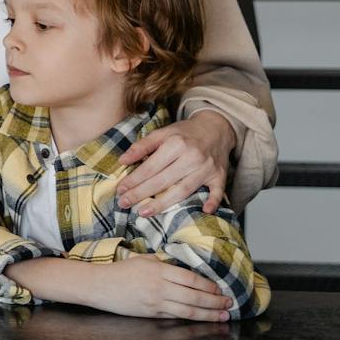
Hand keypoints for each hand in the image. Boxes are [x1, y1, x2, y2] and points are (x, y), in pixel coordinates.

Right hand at [81, 253, 234, 320]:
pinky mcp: (151, 313)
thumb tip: (181, 270)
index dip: (208, 285)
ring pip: (189, 309)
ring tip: (223, 315)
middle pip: (194, 295)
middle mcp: (159, 286)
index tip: (220, 288)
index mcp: (158, 269)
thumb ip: (162, 264)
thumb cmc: (119, 271)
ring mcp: (156, 302)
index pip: (191, 278)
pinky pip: (176, 316)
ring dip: (209, 313)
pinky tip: (203, 319)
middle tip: (229, 303)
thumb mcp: (142, 260)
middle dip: (215, 300)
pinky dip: (193, 318)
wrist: (98, 285)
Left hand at [118, 110, 234, 215]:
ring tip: (144, 213)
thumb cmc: (184, 133)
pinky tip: (204, 211)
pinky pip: (217, 191)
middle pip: (164, 180)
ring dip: (164, 204)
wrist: (215, 127)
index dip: (134, 179)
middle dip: (141, 193)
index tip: (120, 189)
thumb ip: (142, 146)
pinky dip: (213, 202)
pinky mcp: (219, 176)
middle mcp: (191, 157)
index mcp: (175, 144)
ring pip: (184, 190)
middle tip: (124, 203)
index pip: (151, 166)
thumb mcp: (162, 132)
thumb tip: (122, 161)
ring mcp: (207, 168)